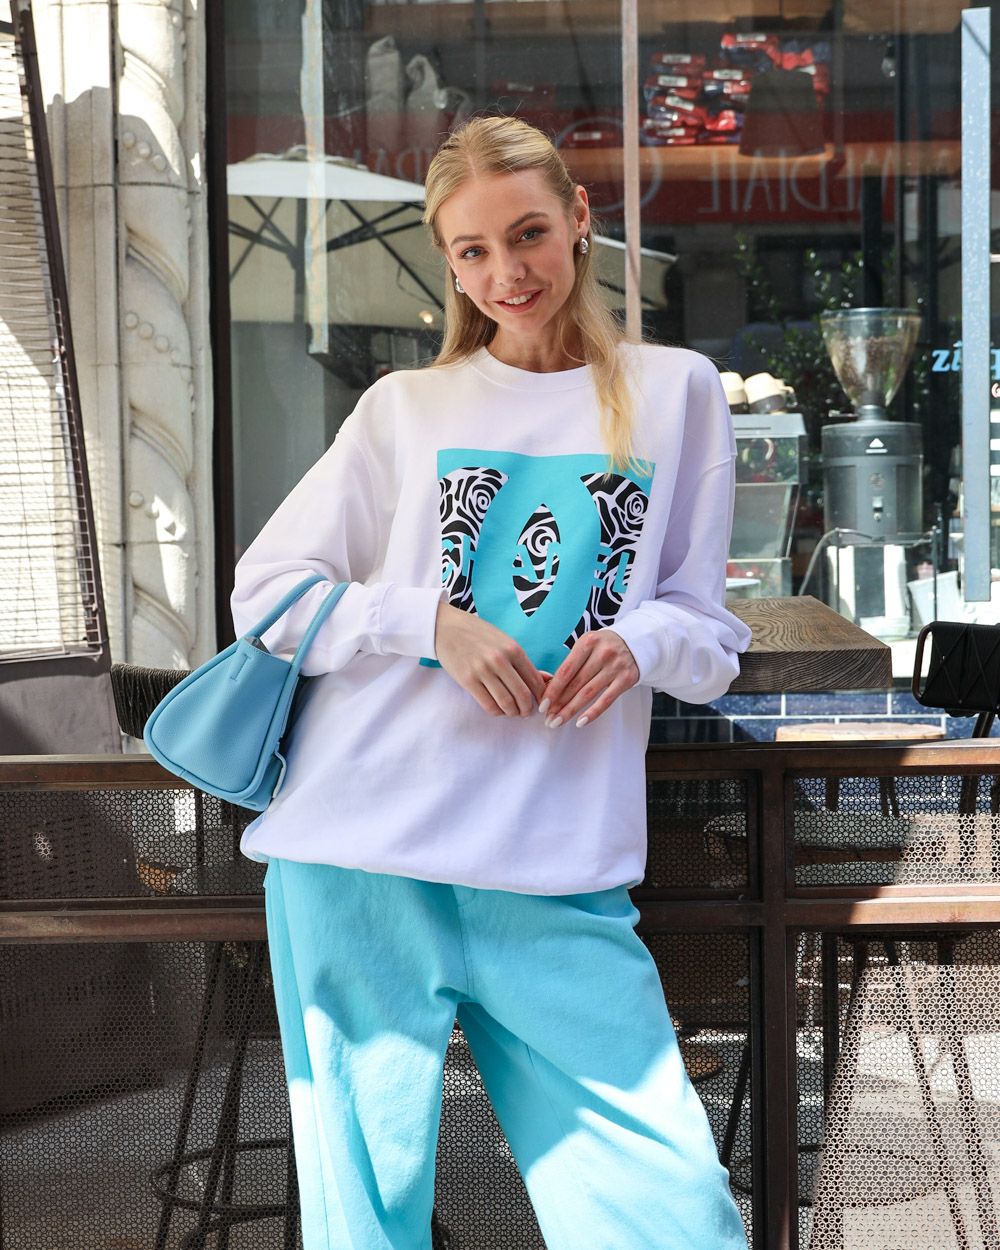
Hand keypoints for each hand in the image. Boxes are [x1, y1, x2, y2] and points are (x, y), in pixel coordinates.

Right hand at [434, 602, 547, 716]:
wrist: (447, 628)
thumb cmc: (478, 634)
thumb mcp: (504, 641)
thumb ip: (522, 661)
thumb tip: (546, 679)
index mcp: (513, 649)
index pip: (535, 680)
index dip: (541, 696)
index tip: (540, 702)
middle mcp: (500, 660)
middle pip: (523, 695)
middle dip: (528, 708)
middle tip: (527, 712)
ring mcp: (483, 670)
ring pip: (506, 703)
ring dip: (513, 712)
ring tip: (513, 712)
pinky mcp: (468, 680)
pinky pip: (488, 704)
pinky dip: (497, 712)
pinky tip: (498, 709)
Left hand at [539, 629, 638, 727]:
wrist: (637, 642)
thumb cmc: (604, 646)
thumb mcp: (587, 645)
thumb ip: (572, 663)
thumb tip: (551, 690)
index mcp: (587, 642)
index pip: (566, 671)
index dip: (553, 690)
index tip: (543, 705)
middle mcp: (602, 653)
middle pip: (575, 684)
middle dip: (559, 704)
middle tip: (548, 718)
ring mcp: (616, 667)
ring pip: (588, 694)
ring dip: (571, 710)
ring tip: (558, 722)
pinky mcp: (627, 679)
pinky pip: (606, 700)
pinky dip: (592, 713)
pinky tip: (580, 722)